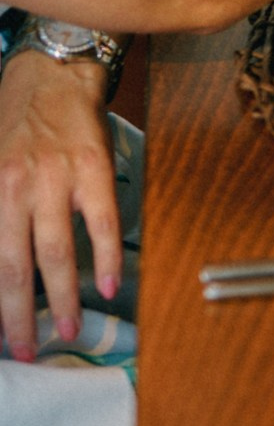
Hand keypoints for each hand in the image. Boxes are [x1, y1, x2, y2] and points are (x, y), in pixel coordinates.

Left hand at [0, 52, 120, 361]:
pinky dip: (107, 256)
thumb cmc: (15, 123)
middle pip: (16, 266)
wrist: (51, 75)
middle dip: (20, 314)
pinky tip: (111, 285)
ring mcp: (57, 179)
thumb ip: (1, 211)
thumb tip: (6, 263)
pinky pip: (102, 222)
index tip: (2, 337)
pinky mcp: (93, 169)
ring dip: (63, 297)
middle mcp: (17, 188)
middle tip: (27, 350)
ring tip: (68, 330)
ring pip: (57, 251)